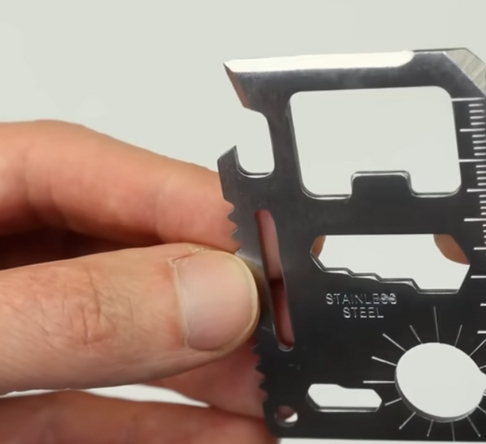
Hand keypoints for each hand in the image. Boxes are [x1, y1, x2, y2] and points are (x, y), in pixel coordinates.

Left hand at [0, 121, 278, 442]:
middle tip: (284, 325)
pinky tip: (231, 432)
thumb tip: (212, 297)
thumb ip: (70, 312)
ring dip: (209, 369)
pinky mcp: (6, 412)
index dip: (188, 199)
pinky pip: (96, 413)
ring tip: (275, 389)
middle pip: (122, 256)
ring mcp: (5, 339)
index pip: (87, 168)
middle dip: (214, 295)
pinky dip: (166, 426)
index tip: (270, 238)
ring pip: (124, 340)